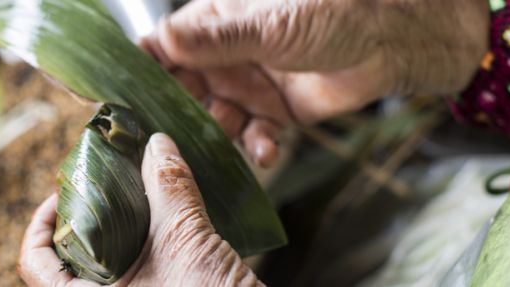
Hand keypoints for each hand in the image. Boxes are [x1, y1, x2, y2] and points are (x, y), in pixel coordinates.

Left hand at [18, 133, 261, 285]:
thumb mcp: (186, 241)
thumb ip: (169, 188)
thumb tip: (157, 144)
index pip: (34, 263)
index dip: (42, 221)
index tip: (66, 191)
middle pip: (70, 255)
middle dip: (86, 213)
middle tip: (105, 181)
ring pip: (105, 261)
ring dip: (118, 223)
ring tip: (135, 191)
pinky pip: (136, 269)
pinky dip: (142, 240)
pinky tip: (162, 214)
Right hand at [141, 0, 489, 166]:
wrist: (387, 42)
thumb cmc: (331, 14)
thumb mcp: (269, 25)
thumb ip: (218, 39)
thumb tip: (163, 40)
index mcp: (215, 23)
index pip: (164, 46)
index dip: (143, 68)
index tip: (123, 94)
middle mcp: (225, 56)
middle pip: (182, 88)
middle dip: (176, 110)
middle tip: (167, 131)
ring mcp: (247, 85)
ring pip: (213, 117)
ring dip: (217, 131)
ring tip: (230, 133)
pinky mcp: (271, 113)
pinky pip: (250, 135)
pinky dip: (256, 146)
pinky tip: (266, 149)